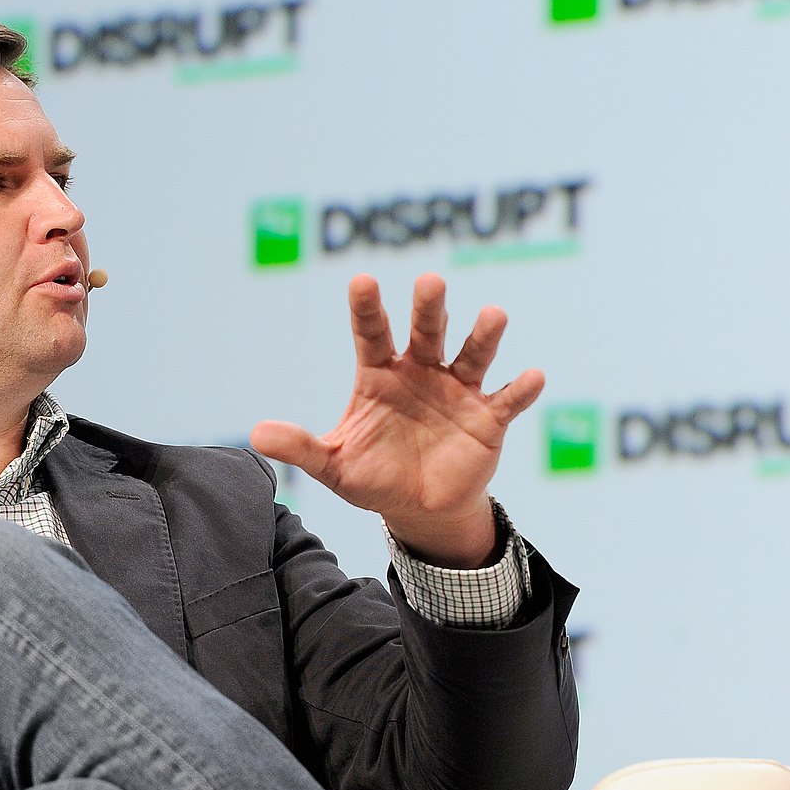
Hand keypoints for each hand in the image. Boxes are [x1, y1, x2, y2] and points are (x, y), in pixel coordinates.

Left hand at [250, 274, 543, 567]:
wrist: (419, 508)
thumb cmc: (373, 477)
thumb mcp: (333, 465)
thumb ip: (300, 447)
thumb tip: (255, 434)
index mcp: (380, 376)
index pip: (371, 335)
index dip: (367, 310)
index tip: (361, 281)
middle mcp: (421, 373)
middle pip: (426, 333)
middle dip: (429, 309)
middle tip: (430, 282)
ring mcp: (457, 392)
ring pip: (471, 356)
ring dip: (483, 337)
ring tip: (494, 315)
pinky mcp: (488, 419)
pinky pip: (507, 400)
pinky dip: (521, 389)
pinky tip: (533, 376)